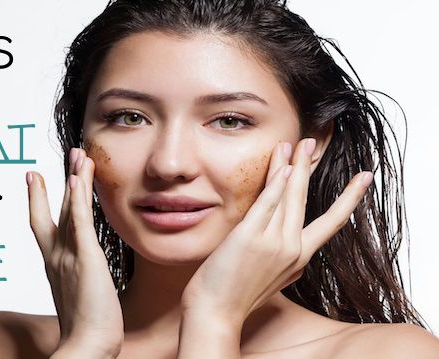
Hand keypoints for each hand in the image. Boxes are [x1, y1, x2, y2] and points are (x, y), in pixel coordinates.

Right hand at [26, 148, 122, 357]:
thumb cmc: (86, 331)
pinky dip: (77, 200)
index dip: (39, 200)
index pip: (45, 225)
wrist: (86, 348)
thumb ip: (77, 281)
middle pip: (54, 209)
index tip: (35, 178)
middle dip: (61, 180)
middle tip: (70, 154)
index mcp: (54, 265)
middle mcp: (56, 257)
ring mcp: (68, 257)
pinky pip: (80, 224)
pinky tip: (78, 180)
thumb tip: (83, 279)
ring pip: (69, 209)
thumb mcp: (78, 298)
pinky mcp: (86, 260)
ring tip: (80, 155)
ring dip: (75, 180)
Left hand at [179, 138, 373, 325]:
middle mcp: (291, 248)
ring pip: (288, 196)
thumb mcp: (273, 278)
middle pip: (305, 199)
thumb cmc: (238, 295)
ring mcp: (272, 242)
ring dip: (292, 166)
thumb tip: (295, 249)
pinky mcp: (250, 238)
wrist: (216, 313)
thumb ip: (286, 260)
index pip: (332, 222)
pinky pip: (267, 204)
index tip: (365, 177)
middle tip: (312, 141)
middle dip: (309, 166)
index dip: (349, 198)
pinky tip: (283, 165)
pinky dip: (276, 183)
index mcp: (300, 257)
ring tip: (296, 143)